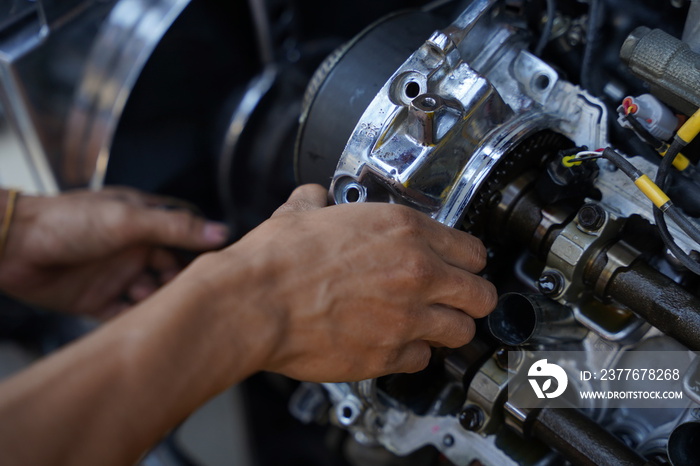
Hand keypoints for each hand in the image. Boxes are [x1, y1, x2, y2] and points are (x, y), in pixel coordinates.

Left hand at [0, 187, 228, 317]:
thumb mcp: (129, 219)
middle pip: (171, 270)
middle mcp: (134, 250)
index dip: (201, 252)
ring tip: (163, 308)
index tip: (219, 269)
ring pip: (151, 294)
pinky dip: (136, 320)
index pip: (183, 237)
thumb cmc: (69, 221)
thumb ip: (176, 227)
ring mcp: (116, 276)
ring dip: (159, 302)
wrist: (14, 246)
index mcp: (144, 223)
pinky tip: (146, 324)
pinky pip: (125, 315)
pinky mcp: (97, 300)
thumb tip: (222, 232)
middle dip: (181, 283)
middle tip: (192, 296)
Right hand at [189, 184, 496, 381]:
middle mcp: (416, 273)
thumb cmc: (276, 260)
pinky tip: (395, 344)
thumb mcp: (303, 213)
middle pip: (481, 295)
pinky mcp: (388, 355)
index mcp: (403, 230)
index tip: (460, 267)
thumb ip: (320, 201)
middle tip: (457, 301)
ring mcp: (407, 318)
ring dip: (448, 329)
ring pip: (461, 332)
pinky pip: (422, 360)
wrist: (254, 302)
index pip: (472, 249)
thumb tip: (316, 197)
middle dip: (472, 299)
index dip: (467, 261)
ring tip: (430, 326)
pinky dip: (413, 354)